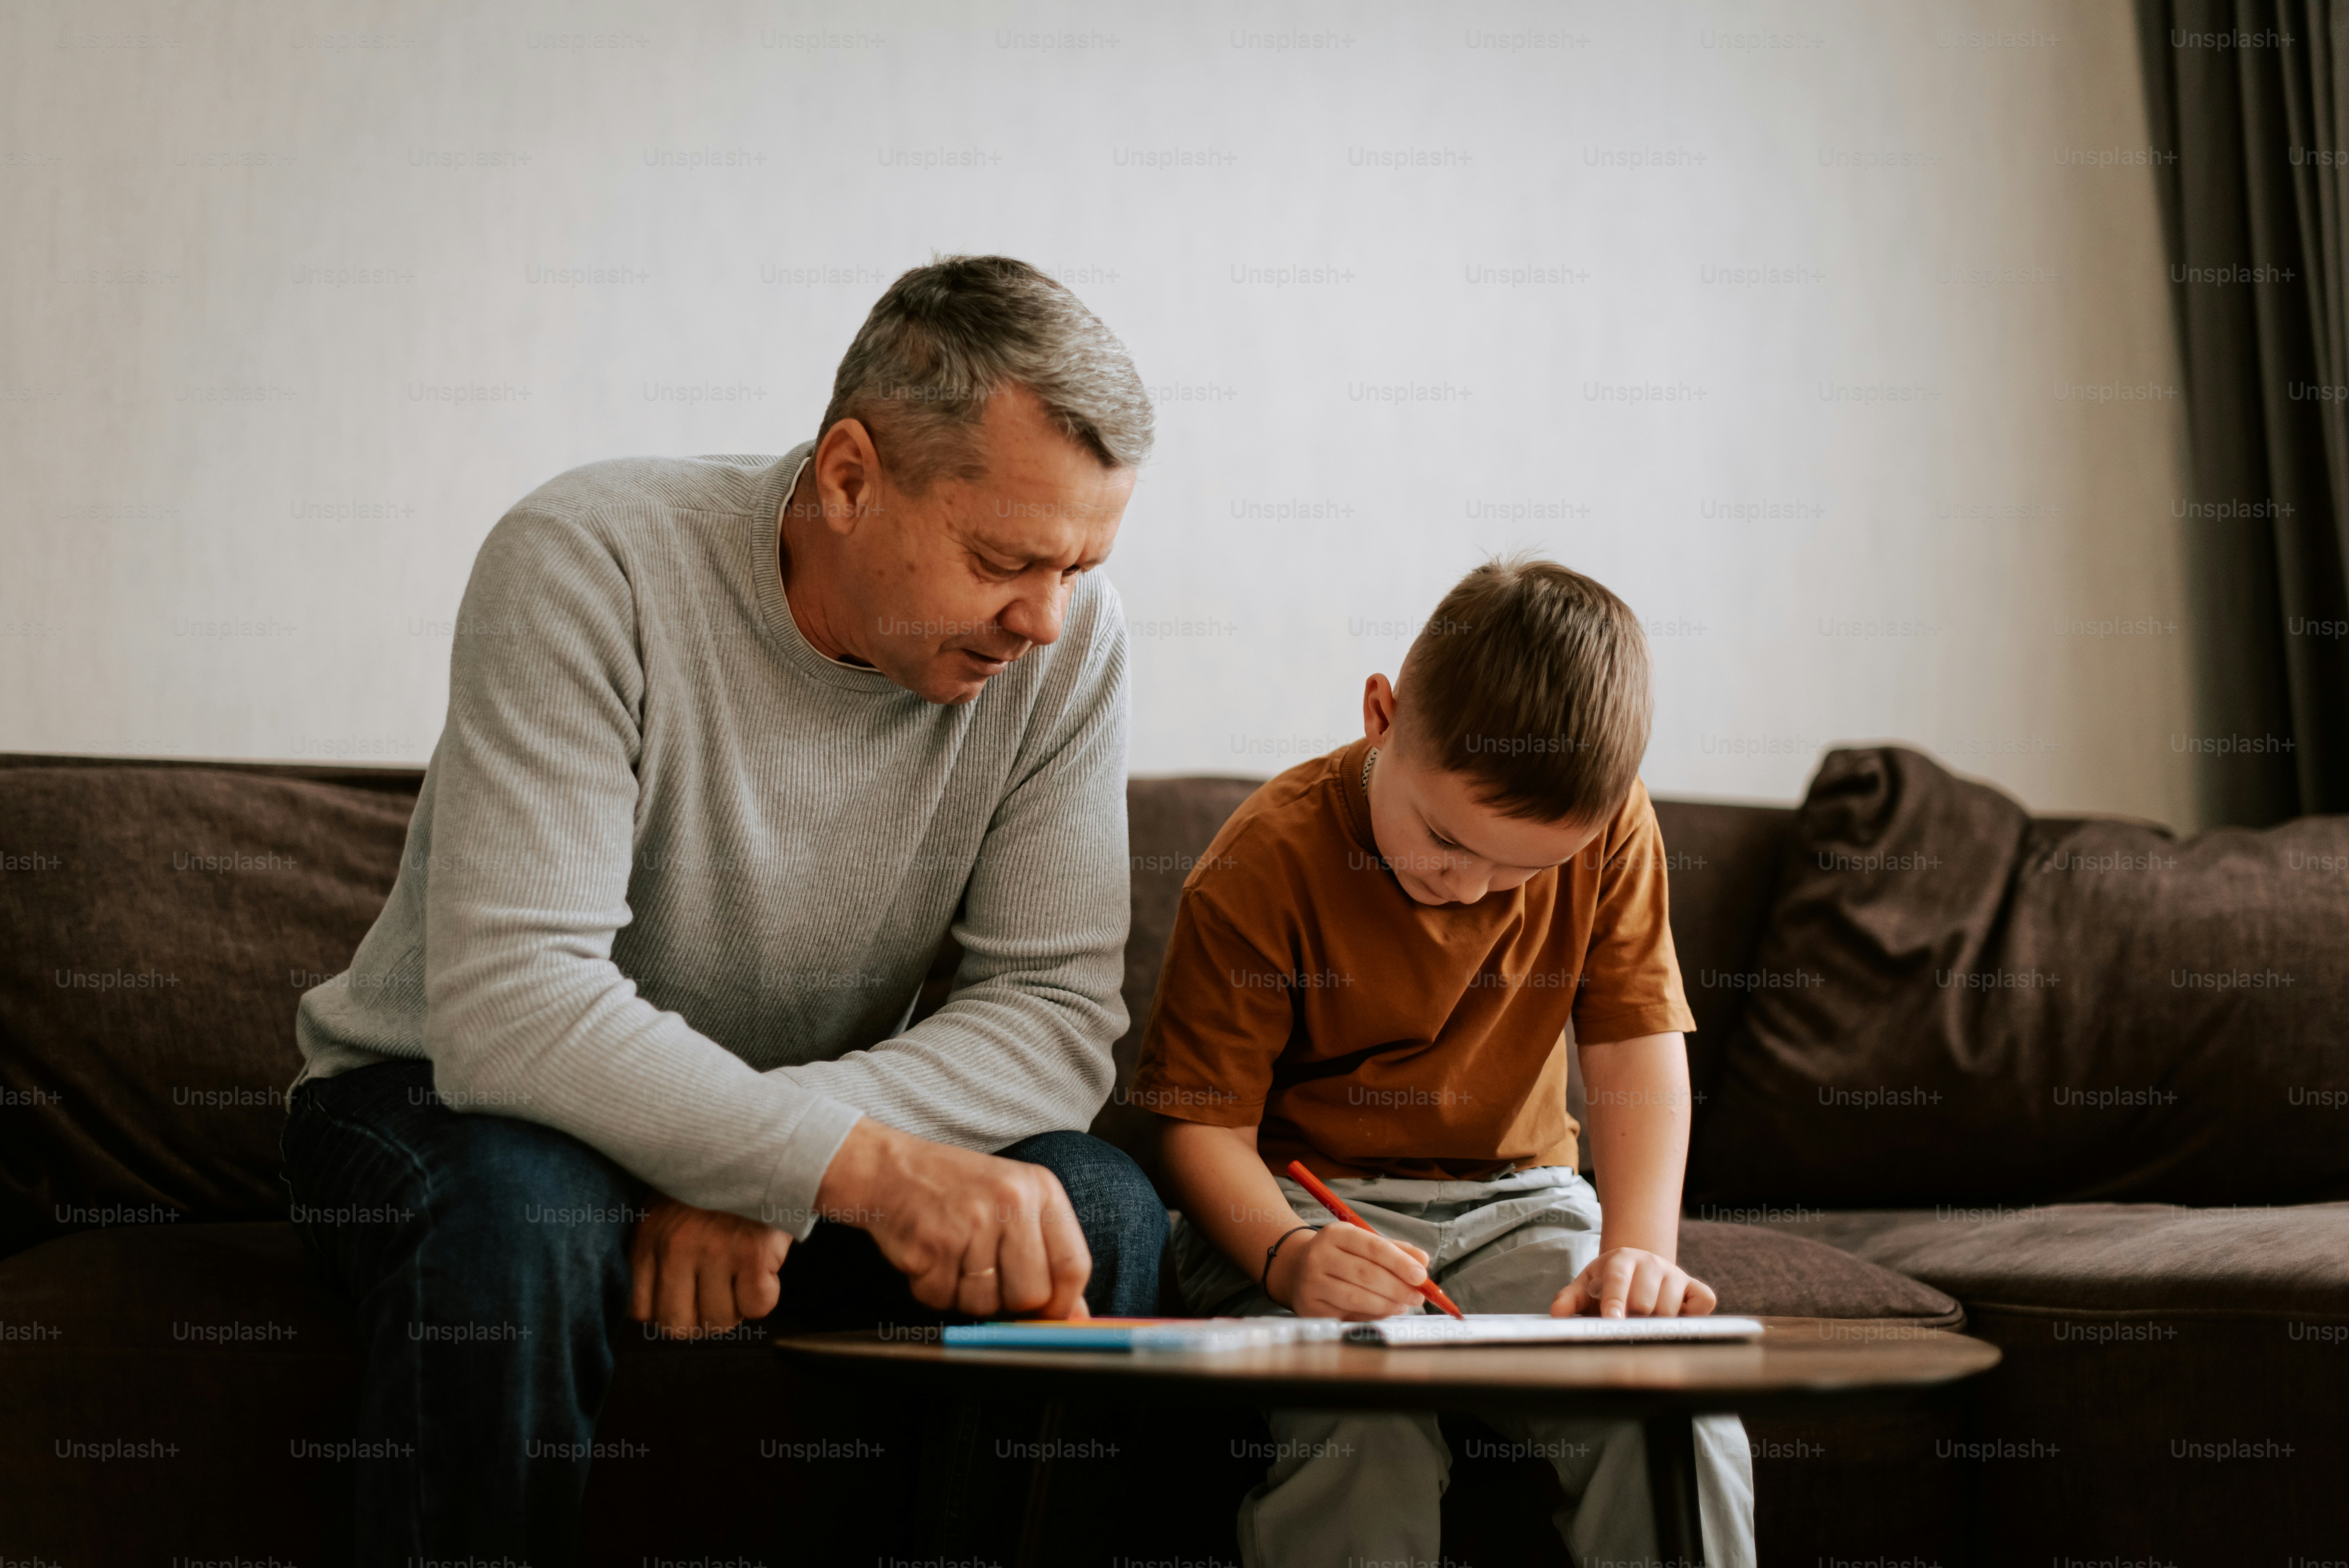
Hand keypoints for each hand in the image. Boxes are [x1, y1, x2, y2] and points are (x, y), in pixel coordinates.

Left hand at [629, 1194, 793, 1338]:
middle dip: (700, 1318)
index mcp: (649, 1235)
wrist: (764, 1151)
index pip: (640, 1310)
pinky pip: (756, 1307)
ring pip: (719, 1321)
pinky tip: (762, 1267)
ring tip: (740, 1274)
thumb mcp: (667, 1208)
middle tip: (716, 1292)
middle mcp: (676, 1245)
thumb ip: (653, 1251)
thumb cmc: (715, 1187)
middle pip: (676, 1325)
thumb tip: (651, 1309)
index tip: (684, 1293)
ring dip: (735, 1307)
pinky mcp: (752, 1253)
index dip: (666, 1309)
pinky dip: (763, 1295)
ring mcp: (714, 1249)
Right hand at [817, 1118, 1090, 1319]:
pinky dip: (934, 1290)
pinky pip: (943, 1300)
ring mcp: (970, 1223)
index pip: (1074, 1266)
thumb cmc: (959, 1191)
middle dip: (1009, 1302)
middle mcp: (1010, 1202)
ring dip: (966, 1296)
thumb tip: (1077, 1314)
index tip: (1049, 1315)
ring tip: (955, 1258)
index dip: (1063, 1303)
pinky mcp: (932, 1245)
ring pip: (986, 1304)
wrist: (891, 1169)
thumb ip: (1050, 1254)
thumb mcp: (1016, 1202)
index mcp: (1041, 1189)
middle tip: (986, 1275)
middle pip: (1031, 1294)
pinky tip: (931, 1259)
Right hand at [1270, 1225, 1432, 1319]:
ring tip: (1404, 1305)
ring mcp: (1312, 1284)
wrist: (1295, 1268)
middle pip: (1366, 1274)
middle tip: (1418, 1297)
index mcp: (1335, 1234)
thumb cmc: (1339, 1255)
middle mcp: (1319, 1256)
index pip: (1373, 1247)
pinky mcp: (1310, 1308)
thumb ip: (1394, 1250)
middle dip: (1398, 1288)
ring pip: (1357, 1298)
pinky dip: (1372, 1316)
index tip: (1422, 1276)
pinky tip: (1384, 1312)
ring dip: (1387, 1305)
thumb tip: (1422, 1261)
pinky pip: (1349, 1315)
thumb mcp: (1362, 1243)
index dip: (1400, 1263)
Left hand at [1551, 1246, 1716, 1318]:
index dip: (1616, 1301)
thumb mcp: (1586, 1287)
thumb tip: (1557, 1315)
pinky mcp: (1696, 1287)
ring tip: (1645, 1321)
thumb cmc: (1608, 1284)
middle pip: (1645, 1302)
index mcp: (1620, 1260)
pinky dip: (1694, 1314)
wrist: (1638, 1267)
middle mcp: (1651, 1263)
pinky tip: (1677, 1318)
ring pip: (1671, 1308)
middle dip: (1634, 1320)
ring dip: (1657, 1323)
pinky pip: (1704, 1302)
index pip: (1618, 1281)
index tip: (1612, 1320)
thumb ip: (1569, 1300)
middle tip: (1627, 1326)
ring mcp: (1675, 1275)